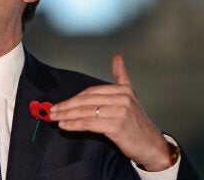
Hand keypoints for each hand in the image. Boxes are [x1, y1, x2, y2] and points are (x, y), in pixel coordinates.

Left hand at [50, 55, 170, 170]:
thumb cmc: (137, 123)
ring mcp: (120, 112)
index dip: (74, 98)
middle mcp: (122, 98)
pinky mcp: (116, 125)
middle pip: (86, 100)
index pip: (91, 91)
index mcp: (123, 90)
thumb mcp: (130, 97)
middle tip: (52, 110)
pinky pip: (89, 123)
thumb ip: (122, 77)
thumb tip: (117, 57)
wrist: (152, 145)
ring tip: (55, 118)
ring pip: (86, 111)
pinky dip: (74, 124)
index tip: (60, 104)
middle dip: (66, 106)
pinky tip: (64, 125)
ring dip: (67, 115)